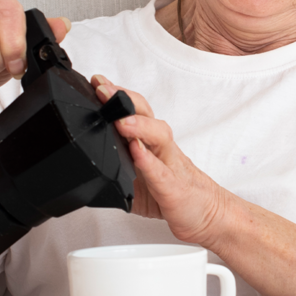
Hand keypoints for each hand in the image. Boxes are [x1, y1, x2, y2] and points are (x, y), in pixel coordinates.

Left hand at [93, 74, 227, 244]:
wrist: (209, 214)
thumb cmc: (173, 194)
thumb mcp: (136, 182)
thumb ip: (115, 173)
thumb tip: (86, 172)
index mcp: (150, 144)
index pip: (132, 112)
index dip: (115, 95)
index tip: (97, 81)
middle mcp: (161, 148)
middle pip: (146, 114)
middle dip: (123, 99)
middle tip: (102, 89)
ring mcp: (170, 165)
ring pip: (158, 136)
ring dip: (138, 125)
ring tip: (120, 120)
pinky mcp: (174, 188)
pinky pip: (162, 172)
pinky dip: (149, 162)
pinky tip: (137, 153)